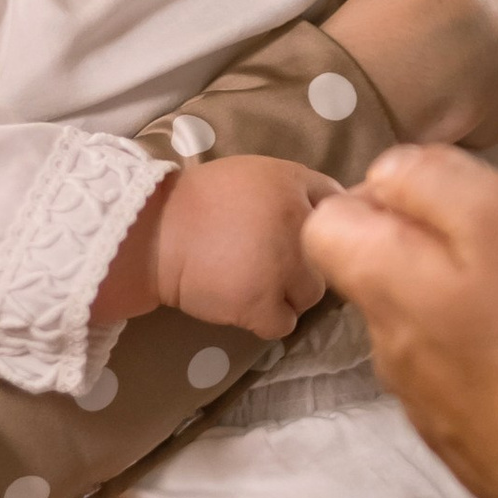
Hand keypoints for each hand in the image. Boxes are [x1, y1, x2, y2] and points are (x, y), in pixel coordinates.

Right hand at [95, 155, 337, 338]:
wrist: (153, 234)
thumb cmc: (203, 200)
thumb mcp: (258, 173)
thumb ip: (300, 186)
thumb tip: (344, 204)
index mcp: (295, 188)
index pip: (337, 209)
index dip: (322, 225)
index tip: (296, 233)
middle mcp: (297, 226)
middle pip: (327, 260)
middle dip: (304, 264)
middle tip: (270, 261)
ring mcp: (280, 269)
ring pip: (310, 297)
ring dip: (288, 295)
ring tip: (256, 283)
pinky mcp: (258, 304)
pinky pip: (283, 324)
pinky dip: (267, 320)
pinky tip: (246, 304)